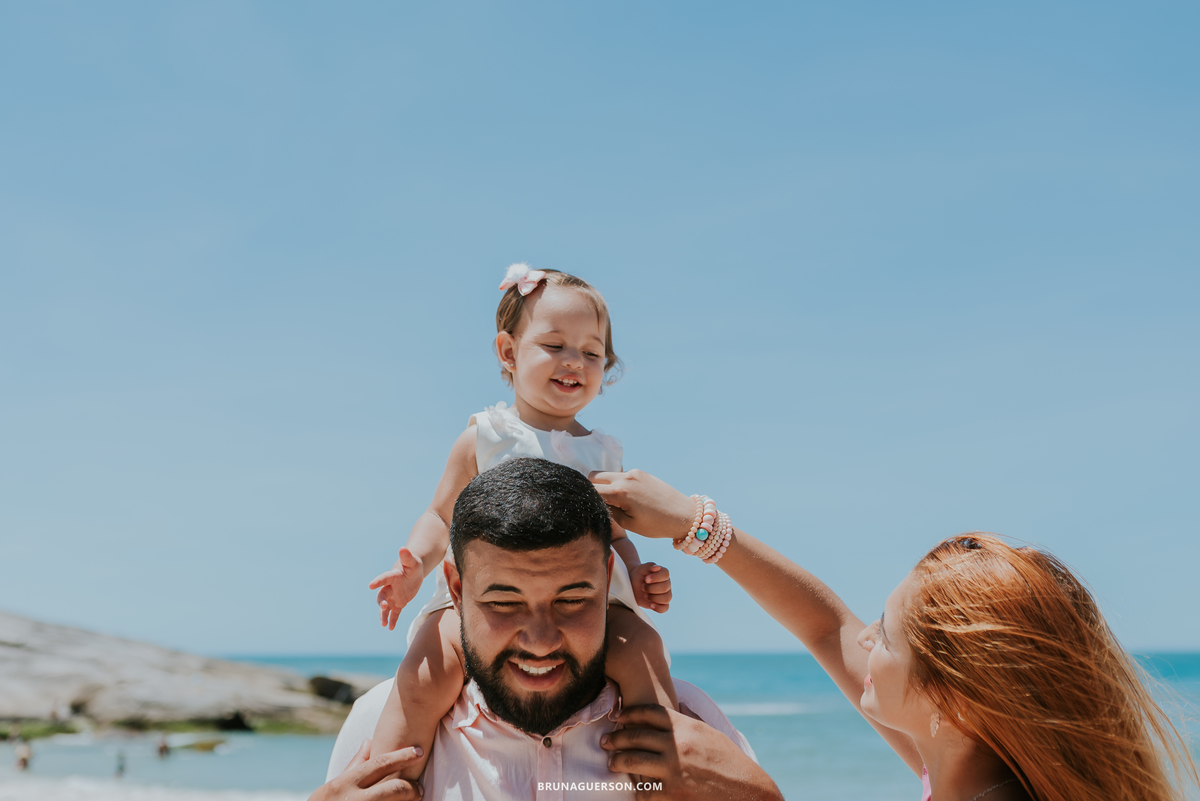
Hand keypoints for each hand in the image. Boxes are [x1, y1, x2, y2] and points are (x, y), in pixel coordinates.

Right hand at [308, 739, 423, 800]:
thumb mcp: (335, 786)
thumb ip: (354, 764)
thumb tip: (369, 740)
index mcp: (345, 784)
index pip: (379, 765)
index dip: (402, 756)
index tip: (418, 751)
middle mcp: (353, 800)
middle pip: (393, 789)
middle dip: (411, 788)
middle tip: (420, 789)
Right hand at [368, 548, 424, 630]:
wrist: (414, 573)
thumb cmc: (413, 566)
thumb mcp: (413, 562)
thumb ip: (407, 557)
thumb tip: (403, 548)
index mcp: (392, 576)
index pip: (384, 578)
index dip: (377, 582)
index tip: (370, 585)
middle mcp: (390, 587)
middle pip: (382, 595)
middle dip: (381, 601)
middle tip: (383, 607)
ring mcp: (393, 596)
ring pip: (386, 607)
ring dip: (383, 615)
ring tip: (384, 624)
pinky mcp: (398, 603)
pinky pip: (394, 613)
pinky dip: (392, 620)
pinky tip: (390, 628)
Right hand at [590, 470, 696, 540]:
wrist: (684, 515)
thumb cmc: (656, 525)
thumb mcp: (629, 524)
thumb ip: (609, 511)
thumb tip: (597, 504)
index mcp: (620, 492)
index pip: (591, 490)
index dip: (585, 499)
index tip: (584, 507)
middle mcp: (625, 477)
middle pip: (594, 476)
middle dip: (592, 489)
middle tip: (599, 504)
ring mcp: (634, 472)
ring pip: (607, 474)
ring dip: (605, 485)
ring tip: (614, 502)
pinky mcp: (642, 472)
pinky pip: (621, 474)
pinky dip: (617, 483)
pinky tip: (626, 498)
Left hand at [600, 705, 781, 800]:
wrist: (747, 791)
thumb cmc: (729, 762)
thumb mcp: (709, 734)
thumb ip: (686, 724)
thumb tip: (670, 713)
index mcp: (687, 727)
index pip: (650, 713)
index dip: (630, 713)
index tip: (618, 718)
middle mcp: (677, 745)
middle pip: (635, 736)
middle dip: (616, 739)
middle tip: (606, 742)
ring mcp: (673, 770)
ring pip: (632, 762)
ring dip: (617, 761)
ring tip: (611, 762)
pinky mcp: (672, 794)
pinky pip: (643, 790)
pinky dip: (637, 789)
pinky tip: (634, 788)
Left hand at [630, 563, 671, 612]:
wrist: (632, 584)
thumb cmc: (638, 575)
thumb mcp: (641, 569)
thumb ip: (649, 566)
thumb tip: (657, 567)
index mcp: (663, 573)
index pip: (665, 574)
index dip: (656, 577)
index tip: (646, 579)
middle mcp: (666, 584)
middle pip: (665, 587)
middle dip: (651, 588)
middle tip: (642, 587)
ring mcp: (665, 594)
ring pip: (667, 598)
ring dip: (654, 597)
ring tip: (645, 595)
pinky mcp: (661, 604)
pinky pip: (665, 608)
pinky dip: (659, 608)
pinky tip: (651, 605)